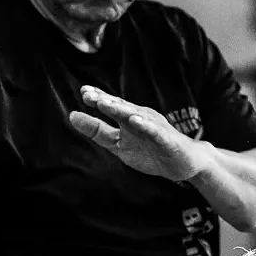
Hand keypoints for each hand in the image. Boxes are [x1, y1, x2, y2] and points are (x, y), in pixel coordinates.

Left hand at [69, 85, 211, 181]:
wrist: (183, 164)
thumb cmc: (150, 151)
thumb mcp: (117, 144)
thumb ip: (97, 131)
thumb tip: (71, 115)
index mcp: (129, 118)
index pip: (112, 105)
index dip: (98, 98)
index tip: (83, 91)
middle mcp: (142, 118)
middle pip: (122, 107)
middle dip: (105, 100)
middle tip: (88, 95)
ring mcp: (155, 128)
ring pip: (136, 116)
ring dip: (121, 109)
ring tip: (104, 104)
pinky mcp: (166, 140)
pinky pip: (155, 132)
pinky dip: (145, 126)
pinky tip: (135, 120)